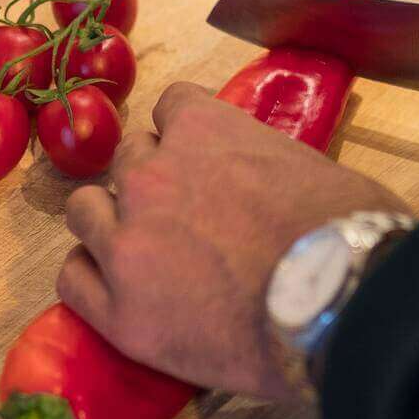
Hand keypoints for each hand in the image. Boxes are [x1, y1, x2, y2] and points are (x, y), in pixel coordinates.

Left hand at [56, 82, 409, 400]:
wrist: (338, 304)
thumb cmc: (346, 232)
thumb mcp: (312, 168)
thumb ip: (271, 163)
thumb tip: (281, 186)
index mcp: (203, 128)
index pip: (170, 105)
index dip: (186, 133)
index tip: (201, 158)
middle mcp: (152, 174)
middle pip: (126, 158)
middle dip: (150, 179)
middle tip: (181, 214)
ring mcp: (127, 243)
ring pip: (84, 210)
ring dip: (109, 221)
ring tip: (138, 249)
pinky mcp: (119, 312)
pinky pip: (73, 278)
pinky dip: (92, 278)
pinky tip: (116, 289)